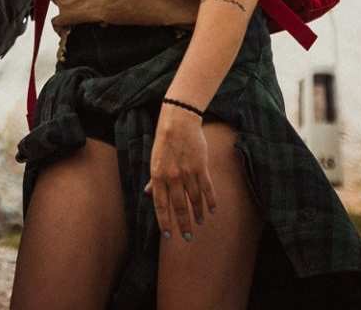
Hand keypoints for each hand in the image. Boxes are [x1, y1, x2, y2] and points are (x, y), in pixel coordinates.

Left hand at [145, 103, 216, 240]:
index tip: (168, 235)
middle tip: (187, 237)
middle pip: (179, 206)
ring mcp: (187, 173)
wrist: (178, 123)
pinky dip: (210, 201)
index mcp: (158, 176)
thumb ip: (154, 180)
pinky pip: (207, 188)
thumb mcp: (154, 160)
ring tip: (199, 223)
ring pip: (194, 199)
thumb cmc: (164, 142)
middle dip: (183, 224)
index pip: (161, 205)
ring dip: (197, 214)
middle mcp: (172, 177)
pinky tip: (212, 210)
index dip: (164, 221)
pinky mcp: (201, 167)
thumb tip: (148, 194)